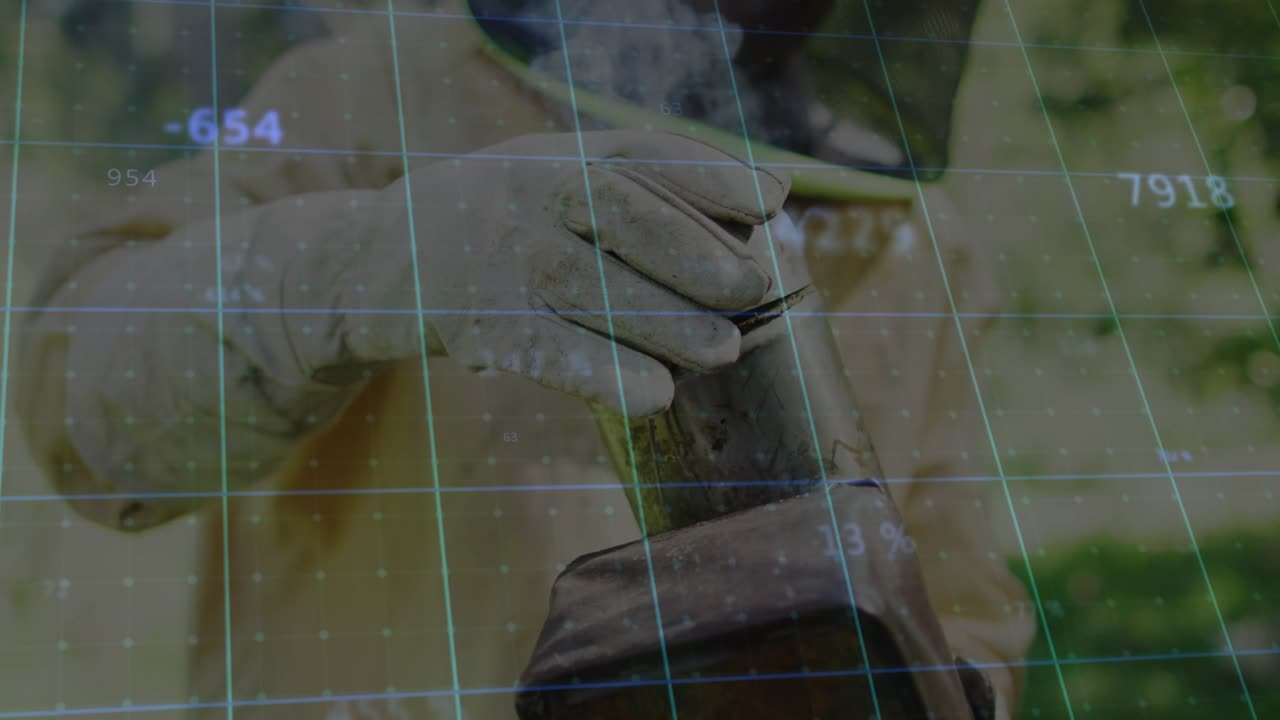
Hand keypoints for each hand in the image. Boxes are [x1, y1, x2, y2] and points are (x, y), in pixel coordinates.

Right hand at [362, 130, 789, 415]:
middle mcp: (527, 195)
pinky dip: (603, 375)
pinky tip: (656, 395)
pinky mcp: (480, 328)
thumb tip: (776, 193)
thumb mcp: (564, 177)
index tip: (770, 203)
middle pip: (620, 214)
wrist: (386, 259)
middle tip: (749, 290)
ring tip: (723, 352)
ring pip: (590, 287)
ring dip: (663, 322)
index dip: (711, 176)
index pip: (643, 154)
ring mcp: (501, 261)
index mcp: (559, 156)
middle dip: (692, 251)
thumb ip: (658, 183)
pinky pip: (548, 353)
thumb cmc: (509, 222)